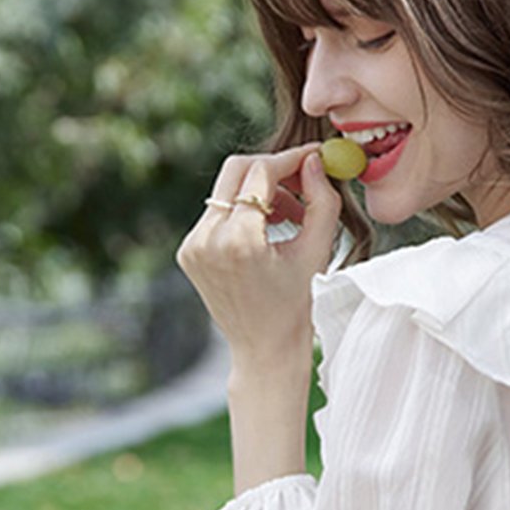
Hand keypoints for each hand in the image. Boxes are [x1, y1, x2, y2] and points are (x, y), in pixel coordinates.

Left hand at [176, 145, 340, 371]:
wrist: (264, 350)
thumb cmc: (297, 306)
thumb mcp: (317, 252)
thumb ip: (322, 201)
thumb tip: (316, 162)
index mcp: (238, 241)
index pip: (261, 173)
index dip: (291, 160)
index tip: (314, 159)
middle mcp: (206, 239)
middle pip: (235, 170)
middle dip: (272, 169)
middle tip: (301, 180)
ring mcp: (191, 245)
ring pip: (226, 190)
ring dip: (259, 192)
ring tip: (291, 217)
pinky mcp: (187, 251)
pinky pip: (217, 213)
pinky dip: (244, 212)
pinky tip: (268, 233)